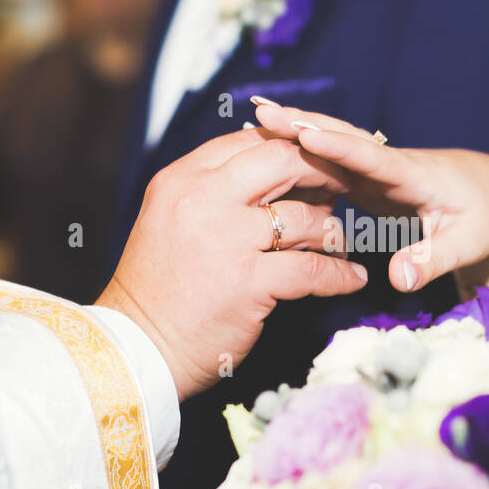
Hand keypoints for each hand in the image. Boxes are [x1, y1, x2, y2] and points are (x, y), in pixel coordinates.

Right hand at [96, 129, 367, 400]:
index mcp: (182, 180)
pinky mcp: (248, 283)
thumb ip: (214, 191)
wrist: (137, 348)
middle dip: (321, 170)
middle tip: (343, 185)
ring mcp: (227, 240)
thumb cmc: (160, 288)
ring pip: (304, 216)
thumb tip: (281, 171)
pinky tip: (351, 280)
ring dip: (331, 230)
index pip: (247, 140)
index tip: (312, 162)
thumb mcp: (173, 219)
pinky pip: (313, 269)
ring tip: (340, 243)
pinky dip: (340, 275)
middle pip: (281, 160)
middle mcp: (202, 199)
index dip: (288, 146)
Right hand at [252, 103, 488, 295]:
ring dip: (297, 128)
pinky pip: (330, 157)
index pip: (373, 158)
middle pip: (344, 138)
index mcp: (415, 176)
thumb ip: (432, 261)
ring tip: (256, 115)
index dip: (340, 147)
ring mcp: (376, 165)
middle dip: (305, 124)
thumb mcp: (467, 245)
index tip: (307, 134)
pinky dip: (301, 145)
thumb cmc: (482, 219)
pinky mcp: (366, 175)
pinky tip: (270, 139)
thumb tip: (398, 279)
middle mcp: (391, 162)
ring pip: (333, 142)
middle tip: (262, 112)